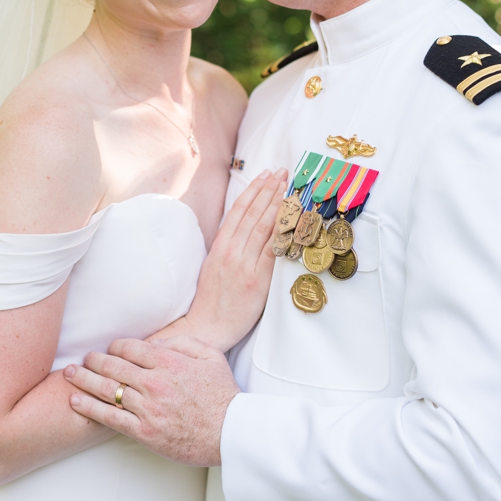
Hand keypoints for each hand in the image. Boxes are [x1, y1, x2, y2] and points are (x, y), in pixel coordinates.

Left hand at [64, 335, 238, 465]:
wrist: (230, 432)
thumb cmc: (223, 396)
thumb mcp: (212, 357)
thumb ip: (184, 343)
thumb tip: (157, 342)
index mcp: (170, 363)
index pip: (131, 348)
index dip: (116, 347)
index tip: (110, 350)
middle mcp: (155, 383)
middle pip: (113, 366)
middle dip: (94, 361)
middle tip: (83, 360)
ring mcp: (147, 408)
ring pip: (106, 390)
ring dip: (83, 380)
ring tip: (70, 375)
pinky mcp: (143, 431)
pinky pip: (109, 417)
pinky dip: (89, 408)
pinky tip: (75, 401)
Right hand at [170, 168, 286, 351]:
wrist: (206, 327)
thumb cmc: (211, 299)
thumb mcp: (213, 266)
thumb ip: (228, 246)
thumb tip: (245, 226)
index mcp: (219, 247)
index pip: (238, 211)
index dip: (253, 190)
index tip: (265, 175)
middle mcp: (231, 252)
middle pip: (253, 214)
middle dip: (269, 190)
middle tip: (283, 173)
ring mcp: (244, 266)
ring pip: (263, 228)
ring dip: (278, 205)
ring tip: (289, 188)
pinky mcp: (257, 280)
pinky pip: (273, 252)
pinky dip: (283, 233)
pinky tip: (294, 220)